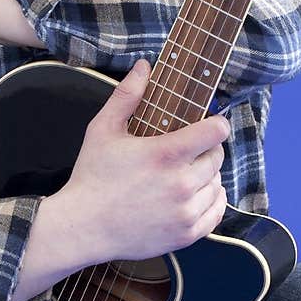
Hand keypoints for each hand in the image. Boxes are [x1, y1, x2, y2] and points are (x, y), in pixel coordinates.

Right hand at [59, 59, 229, 262]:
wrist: (82, 226)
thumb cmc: (92, 176)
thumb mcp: (102, 129)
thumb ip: (127, 95)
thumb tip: (144, 65)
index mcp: (166, 154)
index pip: (216, 131)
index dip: (216, 124)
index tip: (207, 124)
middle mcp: (181, 184)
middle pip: (217, 157)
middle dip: (206, 150)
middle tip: (187, 151)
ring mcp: (185, 212)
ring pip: (218, 184)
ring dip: (207, 176)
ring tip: (185, 174)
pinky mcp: (186, 234)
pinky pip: (216, 212)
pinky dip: (211, 202)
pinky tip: (196, 196)